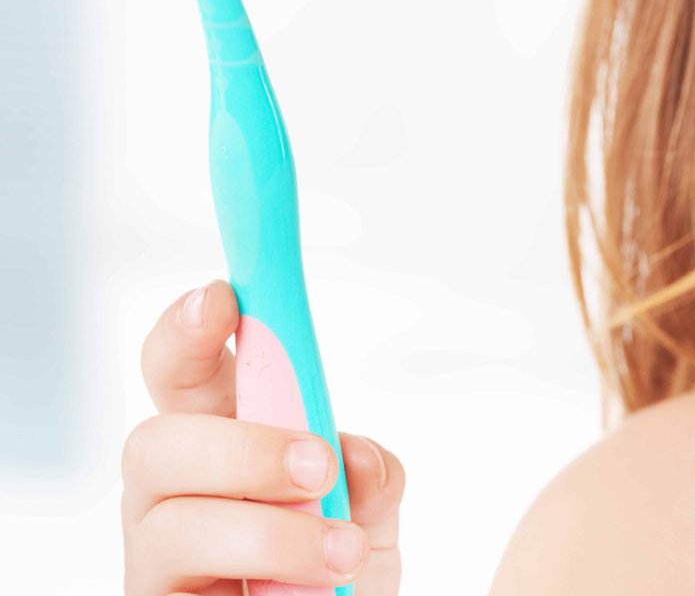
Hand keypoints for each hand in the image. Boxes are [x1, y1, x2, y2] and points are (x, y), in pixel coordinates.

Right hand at [122, 279, 404, 593]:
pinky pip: (181, 592)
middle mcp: (177, 493)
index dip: (188, 329)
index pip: (185, 371)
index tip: (218, 296)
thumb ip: (370, 477)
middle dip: (241, 448)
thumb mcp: (369, 512)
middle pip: (154, 443)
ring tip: (342, 551)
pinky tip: (313, 589)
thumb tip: (357, 460)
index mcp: (222, 439)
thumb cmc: (333, 566)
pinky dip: (267, 579)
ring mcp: (159, 557)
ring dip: (271, 535)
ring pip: (172, 525)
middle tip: (318, 465)